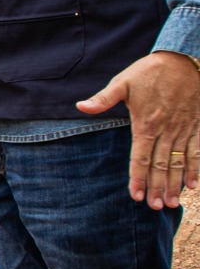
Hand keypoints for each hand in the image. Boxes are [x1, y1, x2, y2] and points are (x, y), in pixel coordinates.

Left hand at [78, 51, 199, 209]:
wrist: (183, 60)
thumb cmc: (149, 72)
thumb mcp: (122, 83)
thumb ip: (103, 99)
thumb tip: (80, 106)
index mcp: (145, 124)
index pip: (140, 157)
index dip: (138, 178)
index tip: (137, 196)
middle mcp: (166, 131)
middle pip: (160, 165)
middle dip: (158, 188)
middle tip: (156, 208)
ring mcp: (183, 129)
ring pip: (179, 162)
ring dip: (176, 184)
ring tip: (173, 204)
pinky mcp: (197, 126)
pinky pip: (197, 151)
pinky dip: (195, 169)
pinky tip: (193, 186)